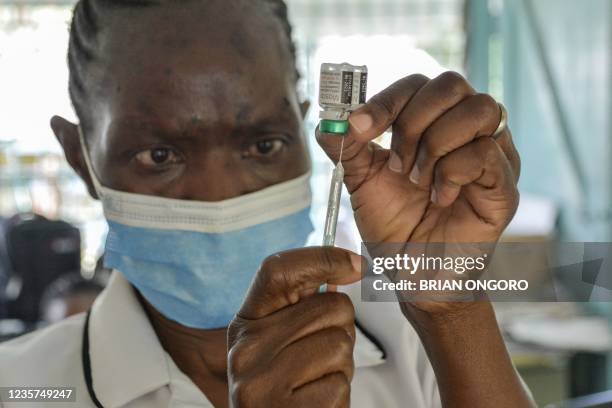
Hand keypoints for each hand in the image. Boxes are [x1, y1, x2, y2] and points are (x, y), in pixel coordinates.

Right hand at [227, 247, 361, 407]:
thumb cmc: (289, 384)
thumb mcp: (282, 340)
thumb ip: (305, 303)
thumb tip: (352, 264)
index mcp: (245, 323)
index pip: (277, 270)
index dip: (321, 257)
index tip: (355, 264)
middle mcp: (244, 349)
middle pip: (329, 306)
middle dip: (341, 328)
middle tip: (320, 354)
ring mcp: (260, 383)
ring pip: (339, 343)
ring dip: (342, 364)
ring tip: (316, 380)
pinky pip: (339, 383)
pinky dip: (338, 393)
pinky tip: (316, 402)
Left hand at [317, 72, 519, 313]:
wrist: (412, 273)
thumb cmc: (394, 225)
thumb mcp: (361, 180)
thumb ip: (347, 146)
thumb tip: (328, 120)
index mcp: (434, 123)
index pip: (419, 83)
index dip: (387, 99)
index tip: (359, 127)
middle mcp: (467, 132)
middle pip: (452, 84)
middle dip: (413, 121)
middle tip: (397, 164)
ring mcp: (493, 156)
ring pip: (479, 109)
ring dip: (435, 144)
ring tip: (419, 181)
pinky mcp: (505, 186)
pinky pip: (487, 153)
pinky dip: (452, 172)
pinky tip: (440, 198)